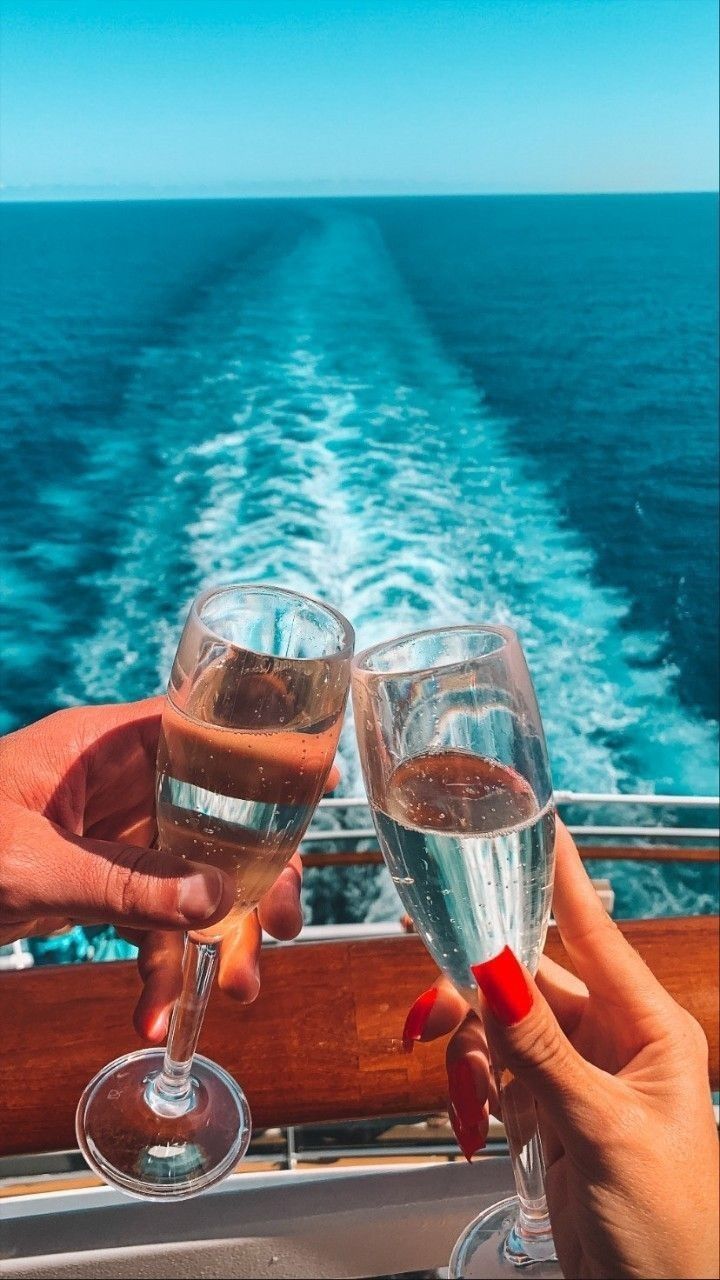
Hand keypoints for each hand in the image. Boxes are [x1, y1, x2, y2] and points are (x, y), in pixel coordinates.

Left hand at [0, 699, 336, 1038]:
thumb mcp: (35, 865)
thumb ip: (128, 882)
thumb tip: (217, 901)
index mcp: (103, 745)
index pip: (199, 728)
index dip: (258, 752)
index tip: (310, 786)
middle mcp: (117, 784)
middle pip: (211, 813)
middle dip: (250, 874)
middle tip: (279, 928)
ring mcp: (109, 836)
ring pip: (188, 874)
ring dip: (211, 935)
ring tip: (231, 992)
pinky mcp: (94, 883)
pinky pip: (148, 917)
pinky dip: (157, 965)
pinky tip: (155, 1014)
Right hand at [404, 822, 718, 1279]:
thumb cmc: (673, 1235)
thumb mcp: (604, 1132)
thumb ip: (541, 1050)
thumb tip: (494, 968)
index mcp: (651, 1029)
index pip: (596, 932)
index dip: (562, 875)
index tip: (534, 821)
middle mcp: (615, 1043)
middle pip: (534, 975)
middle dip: (482, 971)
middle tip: (432, 959)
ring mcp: (580, 1078)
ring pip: (506, 1021)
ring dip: (471, 1035)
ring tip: (446, 1055)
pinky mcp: (552, 1114)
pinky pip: (499, 1068)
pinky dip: (475, 1078)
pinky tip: (470, 1105)